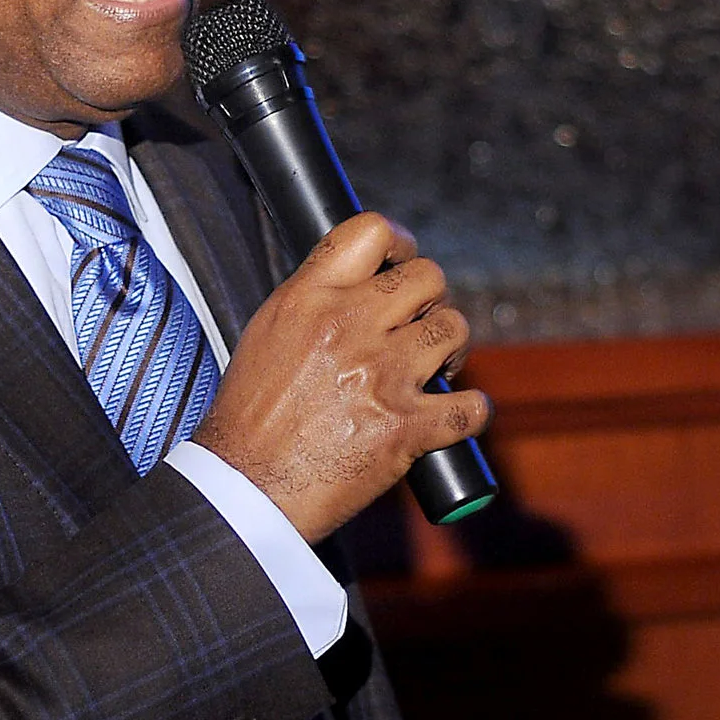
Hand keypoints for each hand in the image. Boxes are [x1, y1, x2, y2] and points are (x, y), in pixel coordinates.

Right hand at [191, 213, 491, 541]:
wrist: (247, 488)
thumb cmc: (251, 419)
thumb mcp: (267, 335)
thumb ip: (314, 302)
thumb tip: (358, 285)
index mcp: (310, 299)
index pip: (370, 231)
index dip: (400, 242)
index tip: (403, 261)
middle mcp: (350, 327)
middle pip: (429, 277)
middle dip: (432, 299)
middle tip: (420, 326)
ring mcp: (384, 375)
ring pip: (455, 330)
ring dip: (453, 349)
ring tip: (435, 369)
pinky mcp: (408, 427)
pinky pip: (472, 406)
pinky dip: (472, 412)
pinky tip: (456, 414)